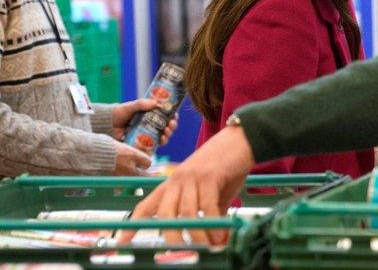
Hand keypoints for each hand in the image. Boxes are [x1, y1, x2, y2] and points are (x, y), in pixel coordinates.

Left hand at [111, 99, 178, 148]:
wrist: (105, 125)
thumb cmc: (117, 114)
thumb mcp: (130, 106)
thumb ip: (141, 104)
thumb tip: (156, 102)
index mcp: (149, 116)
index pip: (165, 116)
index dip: (172, 116)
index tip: (175, 115)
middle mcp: (149, 126)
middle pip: (166, 127)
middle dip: (172, 126)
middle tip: (171, 124)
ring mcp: (146, 136)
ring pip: (162, 137)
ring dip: (168, 135)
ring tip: (166, 132)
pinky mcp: (141, 144)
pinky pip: (153, 146)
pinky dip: (160, 143)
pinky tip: (161, 140)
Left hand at [119, 125, 254, 245]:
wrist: (242, 139)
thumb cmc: (227, 166)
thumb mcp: (213, 191)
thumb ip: (210, 214)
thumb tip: (217, 241)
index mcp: (172, 182)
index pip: (147, 205)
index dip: (133, 224)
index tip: (121, 242)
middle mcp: (177, 179)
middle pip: (165, 213)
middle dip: (171, 237)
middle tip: (179, 253)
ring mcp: (192, 176)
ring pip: (186, 212)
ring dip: (197, 235)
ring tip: (206, 248)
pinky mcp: (210, 176)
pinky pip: (207, 206)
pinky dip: (213, 224)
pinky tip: (220, 235)